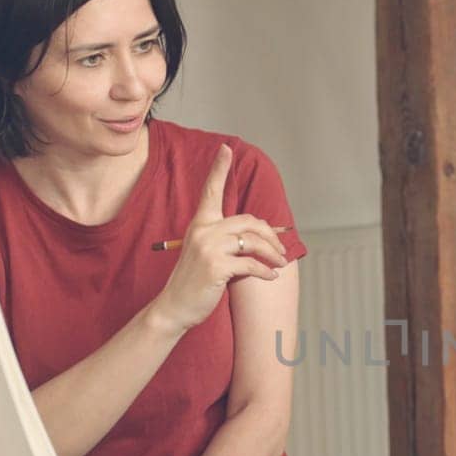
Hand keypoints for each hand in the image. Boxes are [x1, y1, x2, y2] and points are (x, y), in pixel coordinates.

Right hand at [149, 144, 287, 334]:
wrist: (174, 307)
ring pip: (253, 242)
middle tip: (280, 249)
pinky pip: (251, 264)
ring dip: (272, 254)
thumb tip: (258, 235)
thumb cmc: (194, 280)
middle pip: (249, 221)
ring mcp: (208, 248)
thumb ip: (224, 238)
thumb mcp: (205, 252)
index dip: (219, 169)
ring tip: (279, 263)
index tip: (226, 148)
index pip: (211, 190)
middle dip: (270, 235)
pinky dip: (265, 271)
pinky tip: (271, 276)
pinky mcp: (216, 267)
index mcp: (200, 223)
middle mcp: (203, 231)